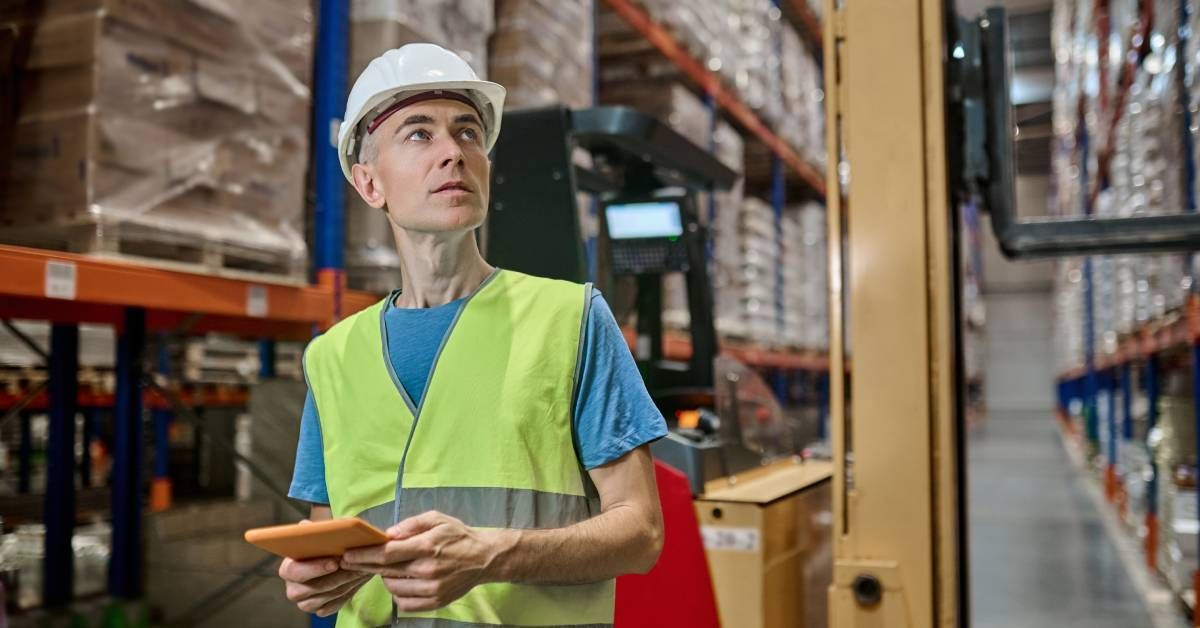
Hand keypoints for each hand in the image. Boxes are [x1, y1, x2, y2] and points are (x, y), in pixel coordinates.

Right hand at [278, 520, 372, 616]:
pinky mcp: (320, 609)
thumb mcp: (321, 535)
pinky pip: (333, 605)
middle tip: (353, 567)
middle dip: (334, 577)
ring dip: (344, 584)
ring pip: (324, 597)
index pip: (293, 571)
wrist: (340, 559)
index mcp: (288, 568)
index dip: (313, 568)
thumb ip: (313, 530)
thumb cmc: (327, 546)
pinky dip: (347, 593)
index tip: (334, 562)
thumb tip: (304, 526)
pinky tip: (358, 580)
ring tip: (361, 570)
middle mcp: (293, 588)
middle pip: (308, 589)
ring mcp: (305, 602)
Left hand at [340, 511, 507, 611]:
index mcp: (427, 546)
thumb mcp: (437, 519)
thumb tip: (388, 534)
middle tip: (350, 562)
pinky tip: (401, 583)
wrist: (484, 558)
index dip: (364, 555)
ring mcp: (432, 588)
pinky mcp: (436, 601)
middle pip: (386, 571)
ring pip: (394, 588)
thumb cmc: (458, 536)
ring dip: (385, 578)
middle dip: (364, 566)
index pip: (388, 553)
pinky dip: (397, 594)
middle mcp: (428, 569)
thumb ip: (411, 524)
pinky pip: (405, 604)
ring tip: (389, 569)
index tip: (348, 554)